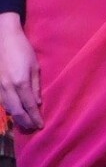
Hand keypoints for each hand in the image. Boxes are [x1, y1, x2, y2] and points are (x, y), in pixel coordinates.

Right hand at [0, 12, 41, 131]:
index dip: (35, 117)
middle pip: (16, 111)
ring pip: (7, 107)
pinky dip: (9, 109)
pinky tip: (14, 112)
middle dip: (25, 121)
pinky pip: (2, 101)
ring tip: (25, 123)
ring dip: (16, 117)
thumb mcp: (35, 66)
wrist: (3, 38)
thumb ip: (35, 85)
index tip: (40, 125)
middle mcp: (8, 87)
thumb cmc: (22, 50)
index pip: (29, 105)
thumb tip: (37, 102)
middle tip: (33, 128)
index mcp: (21, 82)